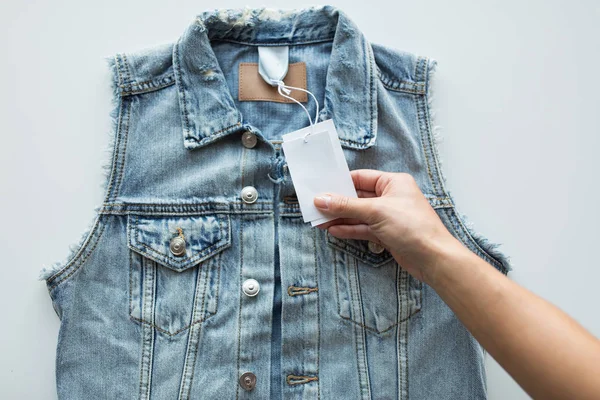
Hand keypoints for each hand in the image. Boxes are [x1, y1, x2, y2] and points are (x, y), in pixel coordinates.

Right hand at [313, 169, 459, 281]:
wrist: (433, 258)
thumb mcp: (375, 211)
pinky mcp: (387, 234)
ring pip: (359, 214)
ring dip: (340, 218)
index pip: (361, 178)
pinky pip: (363, 228)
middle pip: (358, 197)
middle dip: (337, 203)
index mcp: (393, 183)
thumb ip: (346, 206)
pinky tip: (334, 231)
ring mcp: (388, 216)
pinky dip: (349, 229)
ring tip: (320, 221)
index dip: (340, 183)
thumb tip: (322, 200)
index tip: (321, 188)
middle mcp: (391, 197)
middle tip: (316, 207)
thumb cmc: (413, 227)